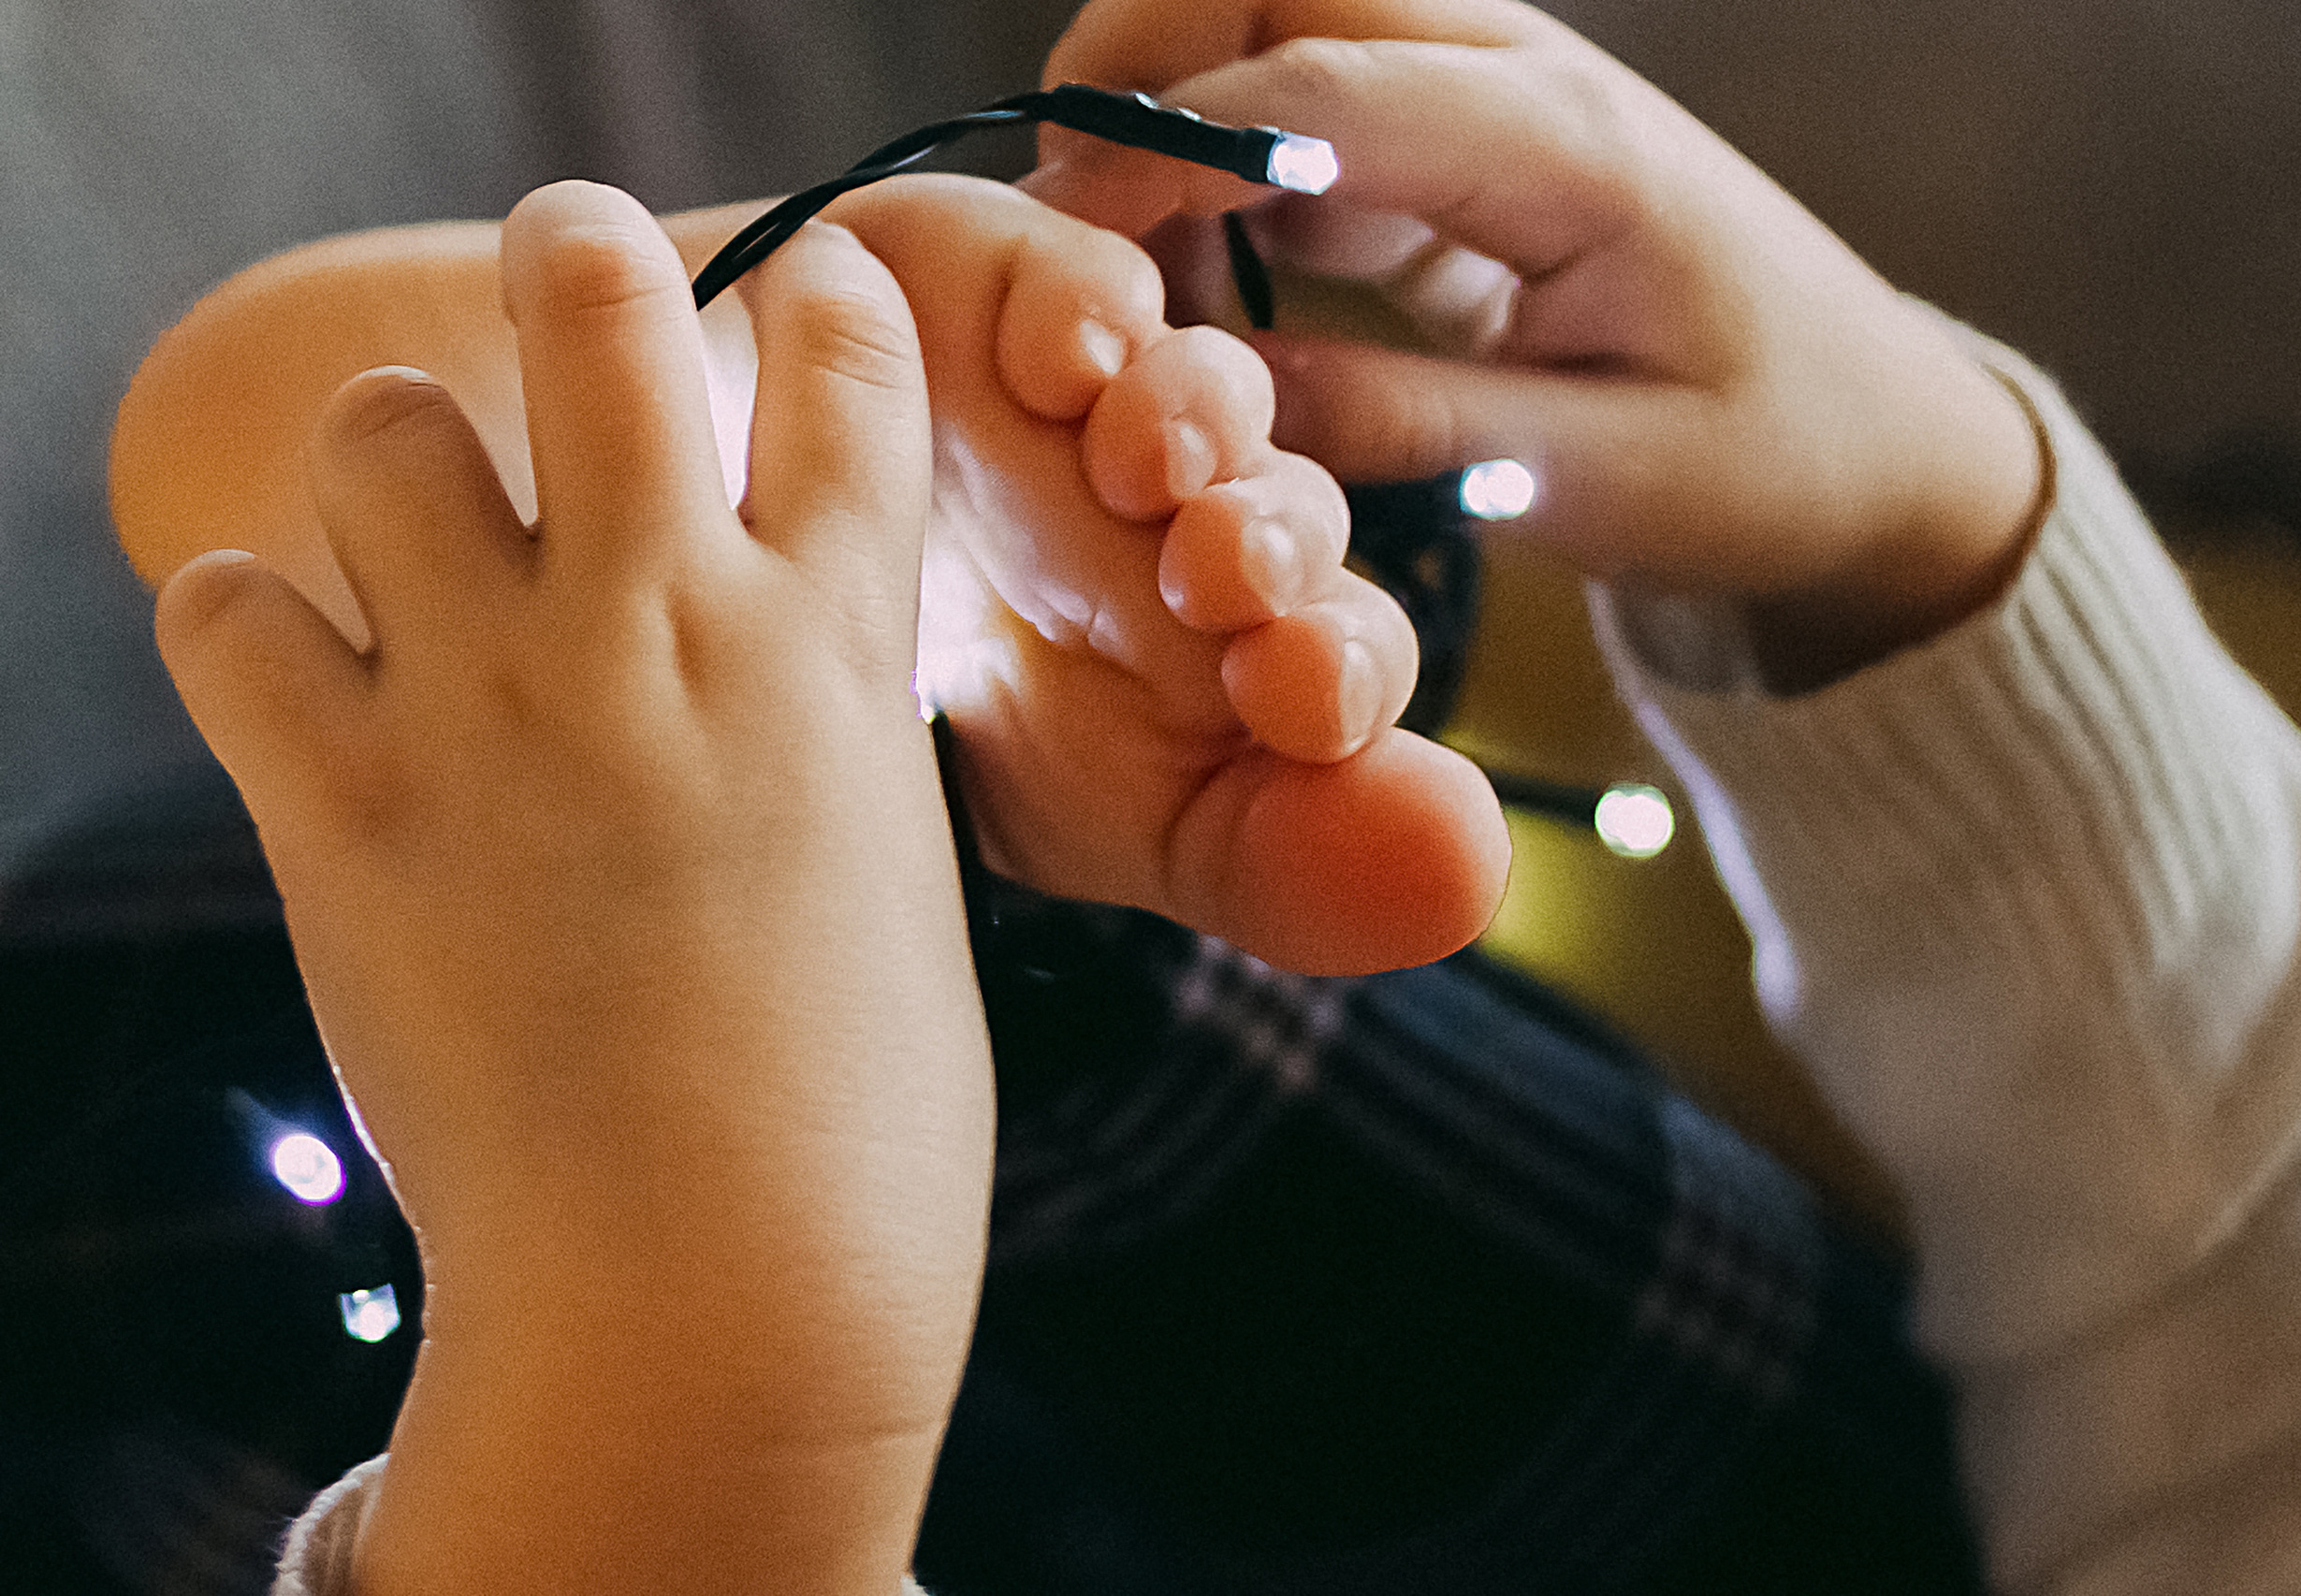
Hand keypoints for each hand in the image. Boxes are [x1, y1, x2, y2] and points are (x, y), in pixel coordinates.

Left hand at [154, 182, 986, 1595]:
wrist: (716, 1288)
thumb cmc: (847, 1105)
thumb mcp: (879, 860)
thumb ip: (804, 713)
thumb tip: (730, 631)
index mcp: (834, 647)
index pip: (846, 359)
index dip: (817, 291)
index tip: (791, 294)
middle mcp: (664, 629)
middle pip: (596, 297)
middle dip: (579, 252)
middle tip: (571, 276)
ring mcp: (498, 704)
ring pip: (383, 426)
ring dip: (398, 465)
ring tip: (420, 553)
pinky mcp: (345, 803)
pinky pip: (223, 610)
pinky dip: (251, 629)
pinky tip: (311, 689)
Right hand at [820, 176, 1507, 973]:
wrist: (707, 614)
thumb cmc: (925, 728)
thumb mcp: (1098, 831)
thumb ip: (1280, 863)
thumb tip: (1465, 884)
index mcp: (1239, 658)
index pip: (1343, 653)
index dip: (1339, 667)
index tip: (1300, 699)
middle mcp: (1199, 522)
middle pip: (1284, 510)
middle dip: (1272, 538)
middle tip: (1226, 575)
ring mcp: (1112, 404)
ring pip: (1203, 385)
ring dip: (1197, 416)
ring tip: (1146, 460)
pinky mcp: (1013, 283)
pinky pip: (1080, 273)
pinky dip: (1086, 303)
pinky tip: (1067, 359)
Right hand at [1027, 0, 2045, 687]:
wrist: (1874, 429)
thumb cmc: (1764, 461)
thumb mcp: (1602, 484)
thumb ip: (1412, 427)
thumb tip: (1224, 389)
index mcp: (1569, 153)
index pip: (1324, 96)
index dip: (1169, 150)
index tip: (1068, 240)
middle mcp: (1522, 76)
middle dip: (1141, 58)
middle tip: (1069, 214)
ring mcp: (1491, 88)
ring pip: (1279, 9)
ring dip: (1171, 99)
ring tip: (1133, 266)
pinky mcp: (1465, 131)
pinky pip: (1305, 95)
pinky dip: (1220, 157)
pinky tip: (1205, 276)